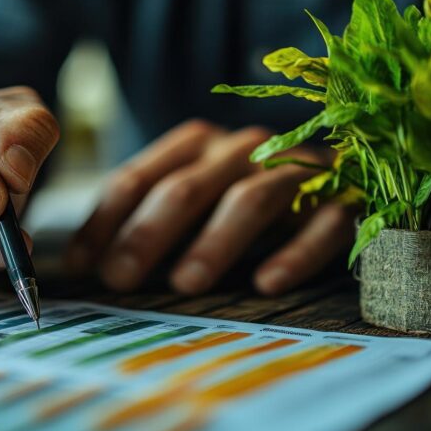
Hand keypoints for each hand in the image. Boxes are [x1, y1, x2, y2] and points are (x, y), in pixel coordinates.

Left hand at [65, 120, 354, 295]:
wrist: (350, 177)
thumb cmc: (252, 205)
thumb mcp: (196, 206)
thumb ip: (149, 225)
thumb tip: (83, 268)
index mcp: (199, 147)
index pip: (139, 178)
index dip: (105, 221)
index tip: (81, 267)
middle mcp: (242, 149)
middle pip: (187, 187)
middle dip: (148, 233)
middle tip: (119, 279)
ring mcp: (293, 170)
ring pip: (250, 198)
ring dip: (214, 242)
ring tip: (184, 283)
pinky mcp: (342, 199)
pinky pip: (320, 223)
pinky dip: (294, 253)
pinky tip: (267, 284)